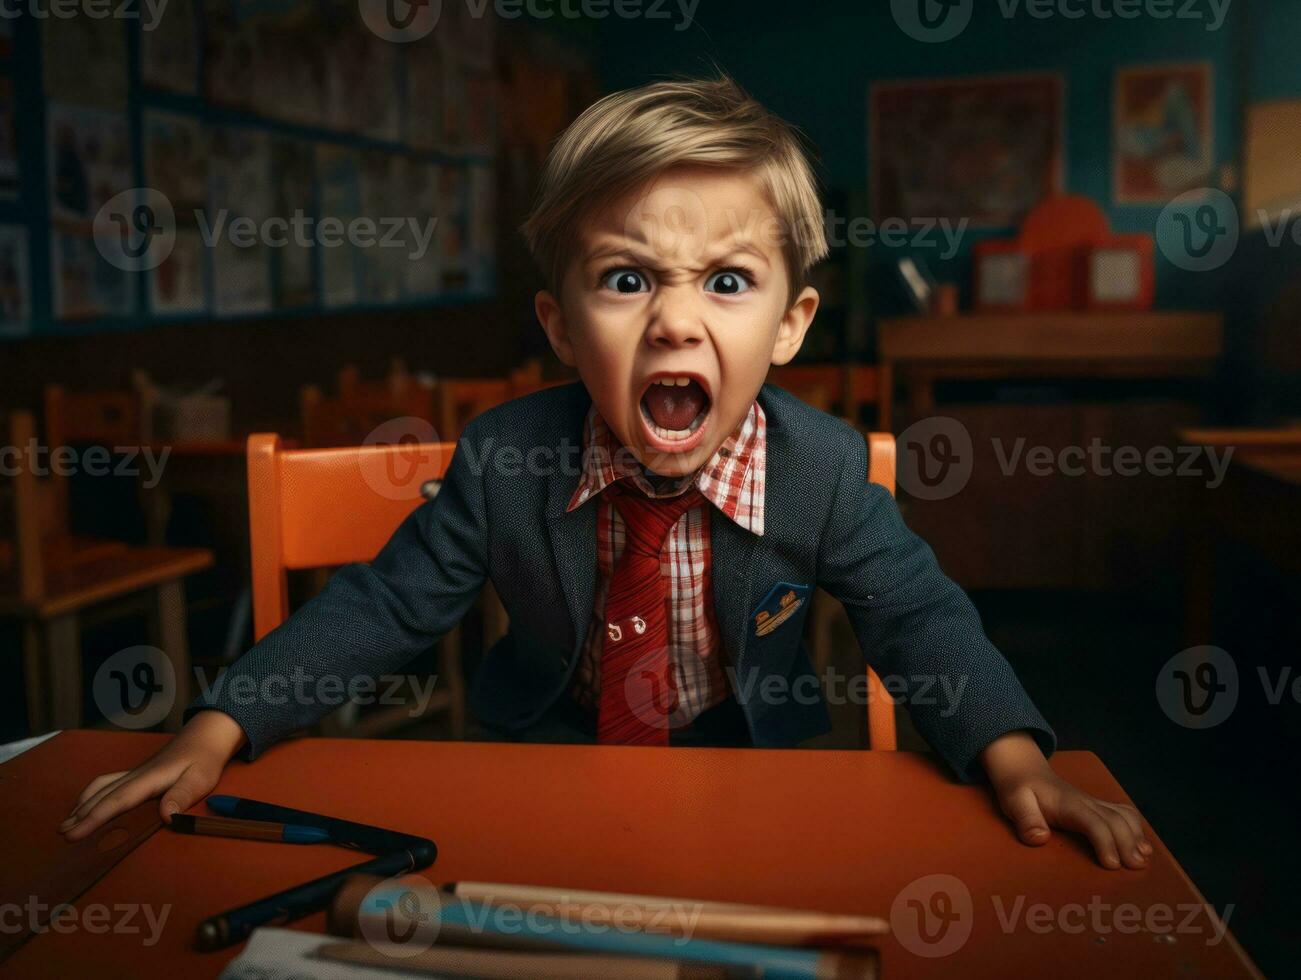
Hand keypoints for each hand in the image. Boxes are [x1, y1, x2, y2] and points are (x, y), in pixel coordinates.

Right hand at [59, 711, 246, 841]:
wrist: (206, 736)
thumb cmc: (204, 759)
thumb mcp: (201, 779)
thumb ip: (182, 796)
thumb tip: (166, 816)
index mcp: (149, 779)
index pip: (116, 801)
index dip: (94, 819)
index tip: (74, 834)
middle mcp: (136, 775)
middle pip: (102, 796)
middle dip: (80, 815)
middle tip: (61, 834)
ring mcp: (135, 773)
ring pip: (101, 787)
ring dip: (82, 804)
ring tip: (66, 823)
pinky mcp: (137, 773)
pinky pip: (107, 783)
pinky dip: (91, 794)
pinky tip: (86, 803)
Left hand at [980, 731, 1152, 869]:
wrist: (1023, 769)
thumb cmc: (1018, 789)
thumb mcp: (1014, 802)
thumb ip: (1026, 820)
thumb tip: (1040, 839)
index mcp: (1068, 804)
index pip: (1093, 822)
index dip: (1105, 842)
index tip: (1112, 865)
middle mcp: (1086, 802)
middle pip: (1114, 821)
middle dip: (1128, 843)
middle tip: (1136, 868)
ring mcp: (1093, 803)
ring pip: (1123, 816)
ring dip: (1136, 836)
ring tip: (1143, 859)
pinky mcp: (1097, 806)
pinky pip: (1123, 813)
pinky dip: (1136, 828)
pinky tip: (1142, 845)